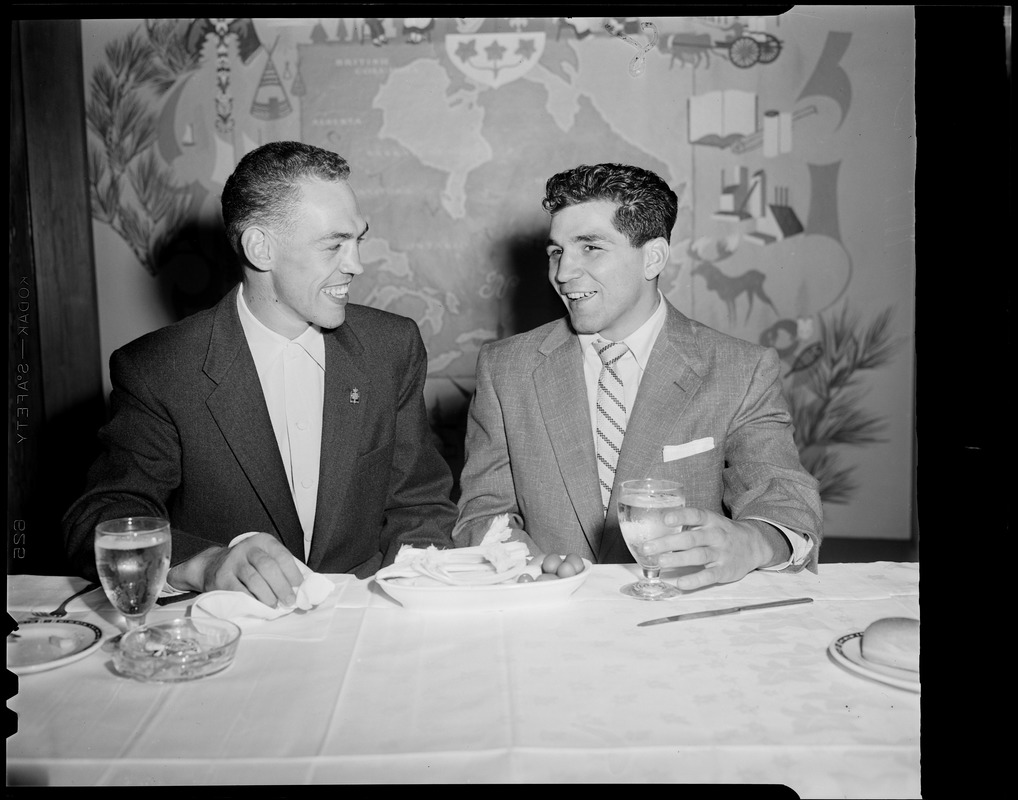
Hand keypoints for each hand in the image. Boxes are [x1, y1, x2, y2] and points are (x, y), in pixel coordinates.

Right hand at [168, 533, 303, 607]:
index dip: (293, 573)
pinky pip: (239, 591)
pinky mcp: (221, 578)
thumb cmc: (248, 565)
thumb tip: (306, 587)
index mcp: (263, 541)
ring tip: (275, 605)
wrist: (212, 566)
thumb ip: (282, 568)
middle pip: (268, 567)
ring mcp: (232, 562)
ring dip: (268, 595)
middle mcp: (247, 548)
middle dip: (282, 586)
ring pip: (254, 579)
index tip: (300, 588)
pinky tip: (258, 606)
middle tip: (289, 601)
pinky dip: (252, 600)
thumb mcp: (264, 557)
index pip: (282, 556)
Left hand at [637, 508, 787, 590]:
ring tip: (660, 562)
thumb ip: (688, 524)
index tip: (665, 519)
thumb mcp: (710, 522)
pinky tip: (680, 582)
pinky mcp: (725, 570)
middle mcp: (716, 535)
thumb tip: (656, 527)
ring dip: (678, 559)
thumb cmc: (722, 533)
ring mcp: (721, 553)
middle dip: (668, 543)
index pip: (695, 515)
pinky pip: (709, 575)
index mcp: (711, 521)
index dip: (680, 516)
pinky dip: (695, 580)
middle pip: (691, 538)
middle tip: (647, 548)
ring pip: (698, 556)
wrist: (753, 545)